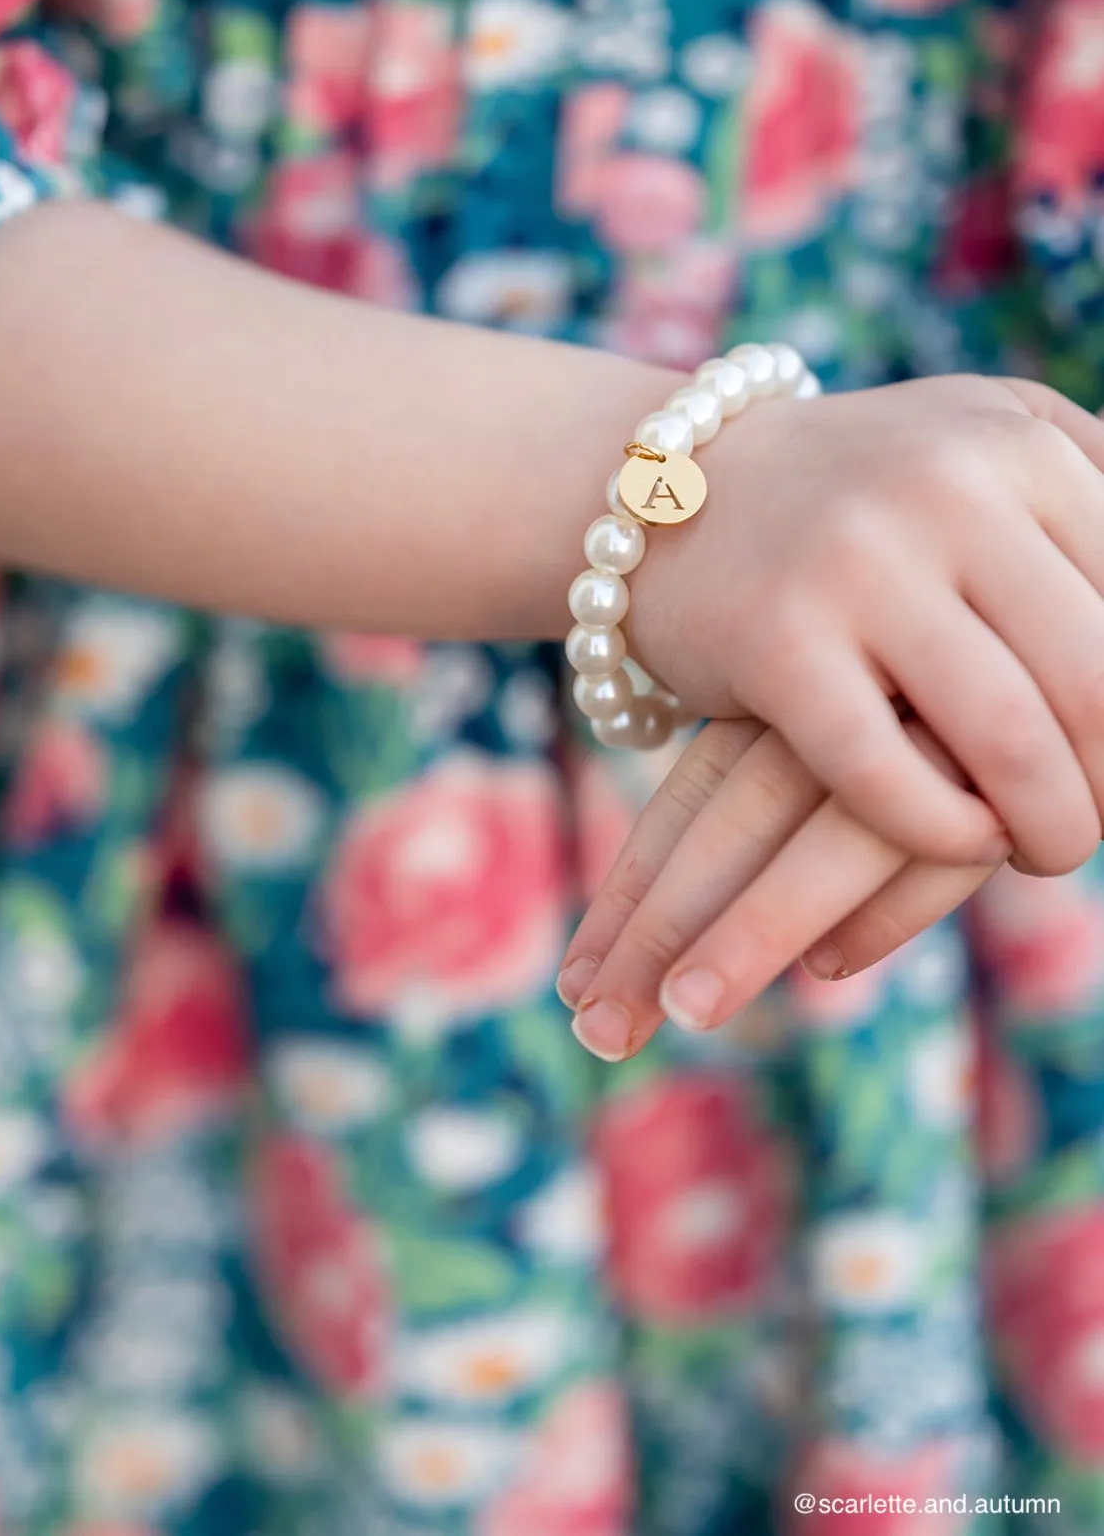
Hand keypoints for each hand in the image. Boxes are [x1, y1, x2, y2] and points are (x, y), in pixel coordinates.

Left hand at [557, 719, 1001, 1058]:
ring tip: (686, 1008)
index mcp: (792, 687)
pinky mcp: (1013, 764)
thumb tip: (665, 927)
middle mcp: (850, 700)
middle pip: (738, 815)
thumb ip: (778, 796)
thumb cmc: (934, 689)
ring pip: (834, 833)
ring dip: (758, 926)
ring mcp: (933, 724)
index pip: (696, 797)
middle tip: (599, 1027)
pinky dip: (889, 910)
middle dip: (662, 927)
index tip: (576, 985)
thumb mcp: (839, 727)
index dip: (632, 894)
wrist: (1068, 602)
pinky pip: (944, 844)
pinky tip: (827, 964)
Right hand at [627, 374, 1103, 872]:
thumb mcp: (983, 443)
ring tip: (1047, 847)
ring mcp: (856, 565)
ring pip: (1008, 738)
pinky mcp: (776, 642)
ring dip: (1053, 824)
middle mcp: (944, 492)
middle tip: (1097, 820)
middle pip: (1096, 680)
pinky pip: (886, 775)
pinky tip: (961, 838)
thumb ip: (1094, 487)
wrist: (665, 486)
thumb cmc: (854, 486)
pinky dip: (944, 832)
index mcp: (1017, 446)